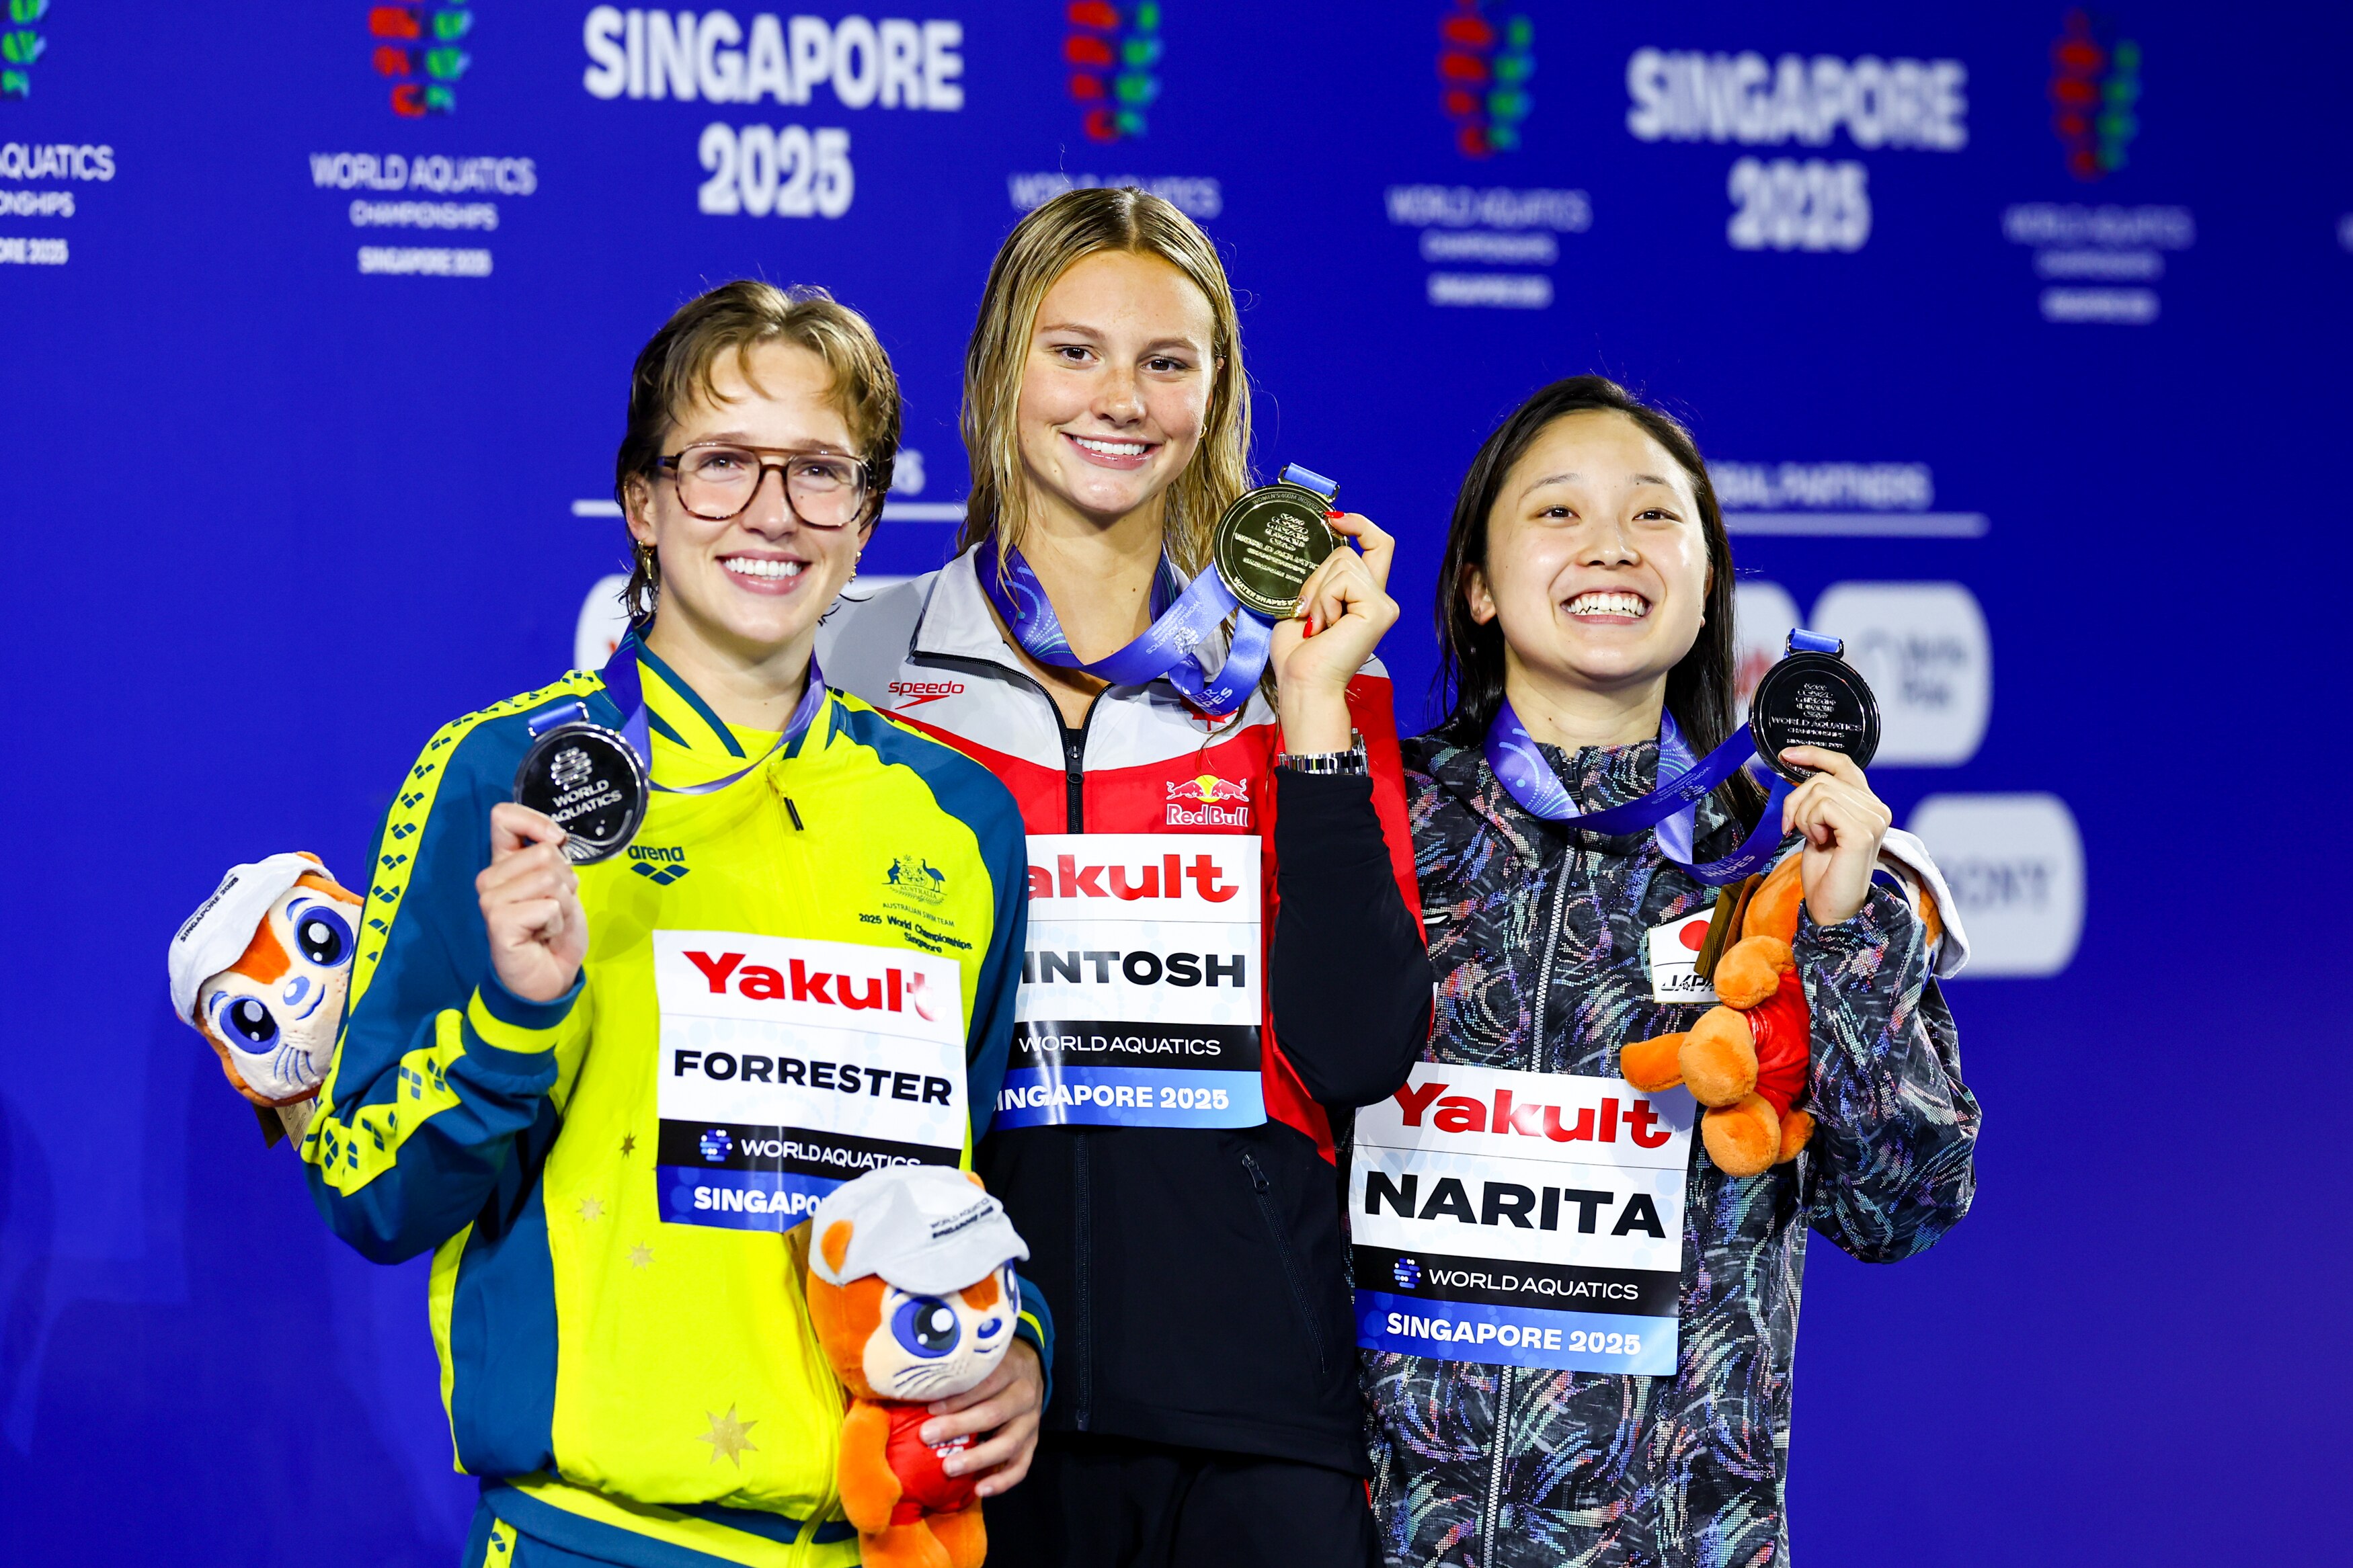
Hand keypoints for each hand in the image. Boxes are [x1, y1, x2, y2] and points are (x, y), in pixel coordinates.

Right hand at [476, 803, 588, 1002]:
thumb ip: (553, 861)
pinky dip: (558, 922)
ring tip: (550, 922)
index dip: (535, 821)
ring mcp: (490, 900)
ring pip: (550, 879)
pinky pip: (549, 906)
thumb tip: (555, 840)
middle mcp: (490, 878)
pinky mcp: (498, 922)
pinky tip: (543, 936)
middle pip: (545, 852)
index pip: (503, 817)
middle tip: (555, 908)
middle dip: (566, 880)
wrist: (548, 978)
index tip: (557, 839)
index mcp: (504, 863)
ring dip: (564, 904)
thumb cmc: (554, 931)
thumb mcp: (561, 888)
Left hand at [922, 1339, 1042, 1498]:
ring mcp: (1031, 1422)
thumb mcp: (983, 1358)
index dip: (958, 1398)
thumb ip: (959, 1368)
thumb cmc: (994, 1365)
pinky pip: (1020, 1467)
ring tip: (949, 1468)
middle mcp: (1024, 1396)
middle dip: (958, 1427)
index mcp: (1011, 1369)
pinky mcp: (1032, 1443)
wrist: (1031, 1369)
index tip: (929, 1408)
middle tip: (927, 1437)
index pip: (985, 1383)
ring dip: (977, 1458)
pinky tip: (979, 1490)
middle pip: (993, 1414)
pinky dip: (1001, 1481)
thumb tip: (916, 1380)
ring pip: (1008, 1444)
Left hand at [1273, 512, 1398, 753]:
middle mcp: (1380, 598)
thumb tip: (1320, 546)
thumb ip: (1320, 579)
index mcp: (1364, 597)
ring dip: (1318, 592)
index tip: (1333, 520)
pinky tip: (1325, 626)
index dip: (1359, 524)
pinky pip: (1344, 580)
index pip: (1378, 545)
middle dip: (1317, 577)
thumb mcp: (1306, 604)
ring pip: (1344, 563)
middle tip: (1309, 613)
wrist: (1303, 683)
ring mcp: (1383, 604)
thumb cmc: (1299, 654)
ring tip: (1317, 623)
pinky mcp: (1379, 609)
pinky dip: (1324, 599)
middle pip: (1347, 553)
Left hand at [1777, 747, 1892, 926]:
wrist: (1831, 907)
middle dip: (1796, 801)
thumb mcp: (1817, 825)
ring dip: (1802, 815)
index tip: (1787, 755)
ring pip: (1819, 790)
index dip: (1815, 754)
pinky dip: (1809, 823)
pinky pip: (1822, 806)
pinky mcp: (1862, 831)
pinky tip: (1818, 842)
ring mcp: (1873, 819)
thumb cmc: (1824, 872)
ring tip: (1812, 838)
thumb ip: (1818, 800)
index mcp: (1868, 804)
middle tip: (1794, 827)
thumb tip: (1796, 771)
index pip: (1844, 764)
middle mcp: (1877, 808)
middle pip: (1823, 778)